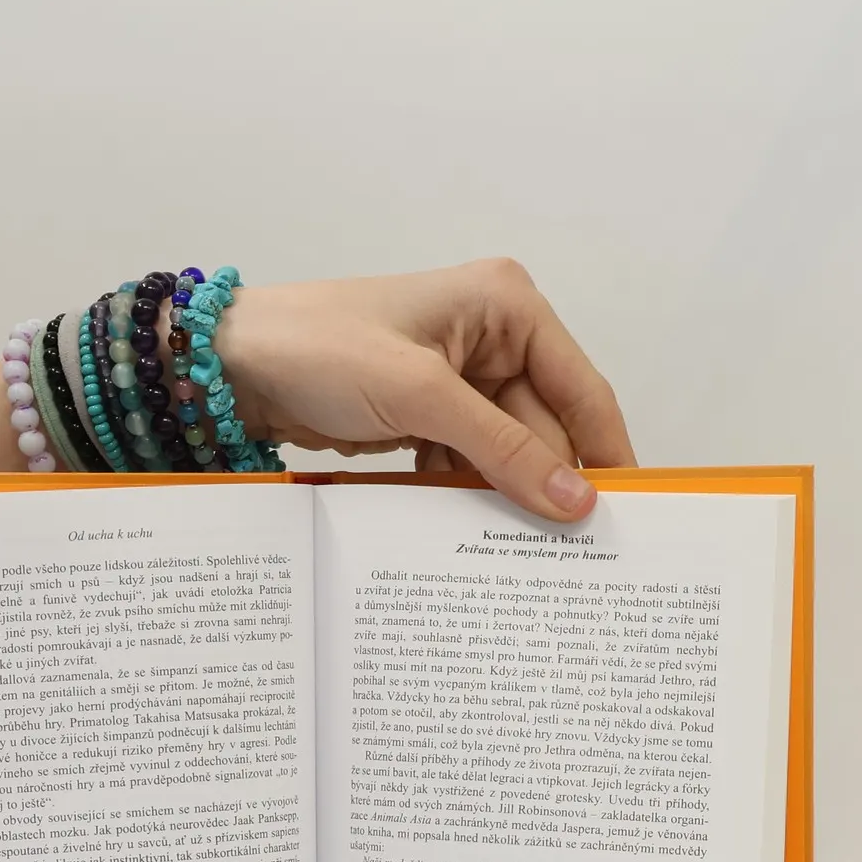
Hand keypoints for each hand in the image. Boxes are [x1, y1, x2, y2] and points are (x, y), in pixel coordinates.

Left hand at [213, 259, 636, 519]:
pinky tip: (464, 528)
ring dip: (504, 493)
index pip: (581, 390)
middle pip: (547, 428)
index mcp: (508, 306)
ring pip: (510, 451)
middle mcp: (496, 335)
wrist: (233, 367)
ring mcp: (463, 378)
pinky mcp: (432, 413)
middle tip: (564, 556)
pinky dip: (467, 492)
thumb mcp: (420, 397)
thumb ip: (503, 449)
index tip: (628, 516)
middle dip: (546, 483)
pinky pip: (472, 461)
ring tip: (514, 550)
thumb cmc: (322, 350)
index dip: (604, 453)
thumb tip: (577, 502)